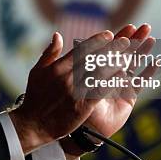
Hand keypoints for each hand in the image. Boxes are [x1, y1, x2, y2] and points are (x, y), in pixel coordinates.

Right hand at [8, 30, 130, 154]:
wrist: (34, 124)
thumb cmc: (35, 97)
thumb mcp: (37, 71)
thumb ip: (50, 52)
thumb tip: (58, 35)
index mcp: (58, 67)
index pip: (82, 50)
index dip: (97, 41)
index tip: (109, 35)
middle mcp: (68, 77)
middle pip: (94, 59)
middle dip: (111, 49)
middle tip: (125, 41)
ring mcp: (76, 91)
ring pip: (100, 73)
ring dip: (115, 64)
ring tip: (127, 56)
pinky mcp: (83, 106)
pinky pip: (100, 91)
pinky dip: (111, 83)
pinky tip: (122, 77)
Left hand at [61, 24, 157, 158]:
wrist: (82, 128)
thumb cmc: (75, 104)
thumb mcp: (77, 81)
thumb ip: (82, 64)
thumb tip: (83, 45)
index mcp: (97, 68)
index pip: (110, 48)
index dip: (120, 37)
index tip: (129, 26)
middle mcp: (109, 73)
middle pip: (125, 52)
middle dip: (135, 39)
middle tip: (146, 26)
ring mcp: (120, 84)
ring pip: (134, 64)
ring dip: (143, 51)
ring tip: (152, 39)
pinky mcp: (128, 97)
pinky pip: (140, 83)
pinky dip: (148, 73)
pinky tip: (156, 63)